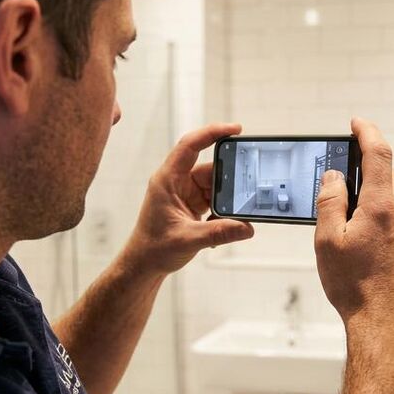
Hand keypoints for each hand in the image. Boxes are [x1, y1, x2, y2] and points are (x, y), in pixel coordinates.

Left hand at [122, 123, 253, 276]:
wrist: (145, 264)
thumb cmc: (154, 248)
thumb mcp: (188, 239)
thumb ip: (218, 232)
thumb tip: (246, 227)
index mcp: (167, 180)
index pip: (190, 146)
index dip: (211, 133)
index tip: (235, 129)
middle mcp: (177, 181)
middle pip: (210, 167)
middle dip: (229, 175)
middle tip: (248, 182)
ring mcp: (186, 192)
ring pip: (216, 184)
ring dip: (228, 196)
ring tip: (238, 209)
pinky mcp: (193, 204)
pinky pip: (215, 198)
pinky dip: (225, 208)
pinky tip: (228, 221)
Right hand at [314, 118, 393, 335]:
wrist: (386, 325)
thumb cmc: (355, 287)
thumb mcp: (328, 241)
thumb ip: (331, 201)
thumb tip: (335, 177)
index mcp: (383, 206)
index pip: (379, 153)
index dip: (367, 132)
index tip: (356, 123)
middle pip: (388, 176)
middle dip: (366, 171)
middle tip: (342, 180)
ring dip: (374, 198)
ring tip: (349, 222)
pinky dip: (383, 218)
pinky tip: (366, 242)